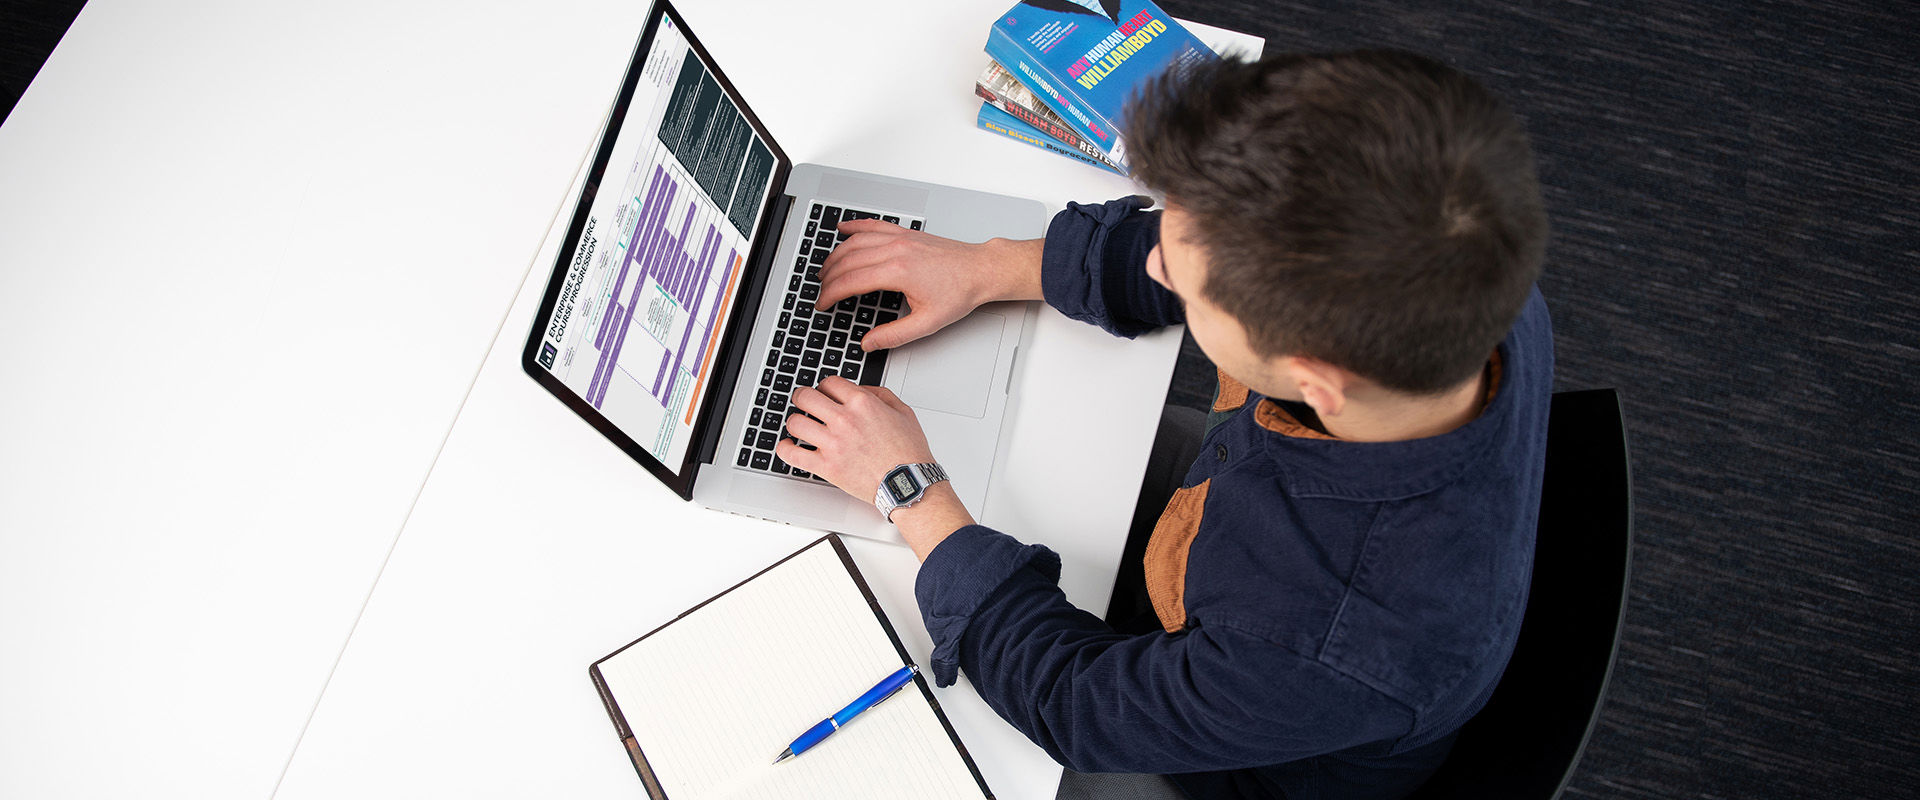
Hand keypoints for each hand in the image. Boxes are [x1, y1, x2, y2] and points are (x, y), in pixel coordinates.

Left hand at [775, 376, 975, 559]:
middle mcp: (844, 420)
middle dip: (802, 397)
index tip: (824, 392)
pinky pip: (792, 454)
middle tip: (803, 402)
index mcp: (862, 403)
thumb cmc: (908, 452)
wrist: (908, 482)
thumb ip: (880, 394)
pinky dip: (785, 449)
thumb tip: (861, 388)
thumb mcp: (903, 411)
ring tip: (799, 425)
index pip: (829, 382)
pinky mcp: (825, 466)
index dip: (824, 386)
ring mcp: (832, 444)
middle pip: (805, 397)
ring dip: (795, 422)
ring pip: (795, 423)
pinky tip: (787, 446)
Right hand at [818, 219, 1043, 351]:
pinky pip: (874, 225)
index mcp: (898, 272)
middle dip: (829, 277)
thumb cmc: (960, 292)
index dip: (831, 294)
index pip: (851, 282)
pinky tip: (843, 229)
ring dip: (836, 255)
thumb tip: (869, 343)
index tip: (823, 304)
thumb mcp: (927, 323)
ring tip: (825, 269)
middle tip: (821, 292)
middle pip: (848, 260)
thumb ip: (894, 335)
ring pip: (856, 242)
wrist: (980, 270)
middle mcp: (895, 250)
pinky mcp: (906, 233)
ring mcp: (900, 238)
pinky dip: (855, 226)